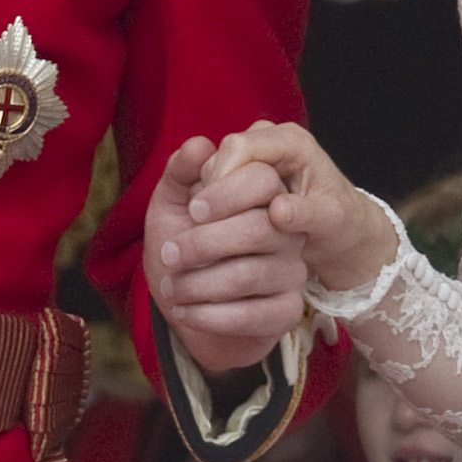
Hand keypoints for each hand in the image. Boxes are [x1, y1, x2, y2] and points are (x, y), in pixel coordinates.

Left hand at [144, 127, 396, 372]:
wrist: (188, 305)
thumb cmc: (182, 249)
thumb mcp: (171, 207)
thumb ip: (180, 174)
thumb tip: (198, 145)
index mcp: (263, 196)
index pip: (263, 180)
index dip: (226, 193)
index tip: (192, 210)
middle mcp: (286, 232)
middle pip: (257, 229)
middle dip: (203, 244)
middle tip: (169, 255)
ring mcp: (291, 272)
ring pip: (248, 275)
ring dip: (198, 284)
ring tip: (170, 288)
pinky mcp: (287, 311)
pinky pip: (252, 315)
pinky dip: (209, 316)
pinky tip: (183, 312)